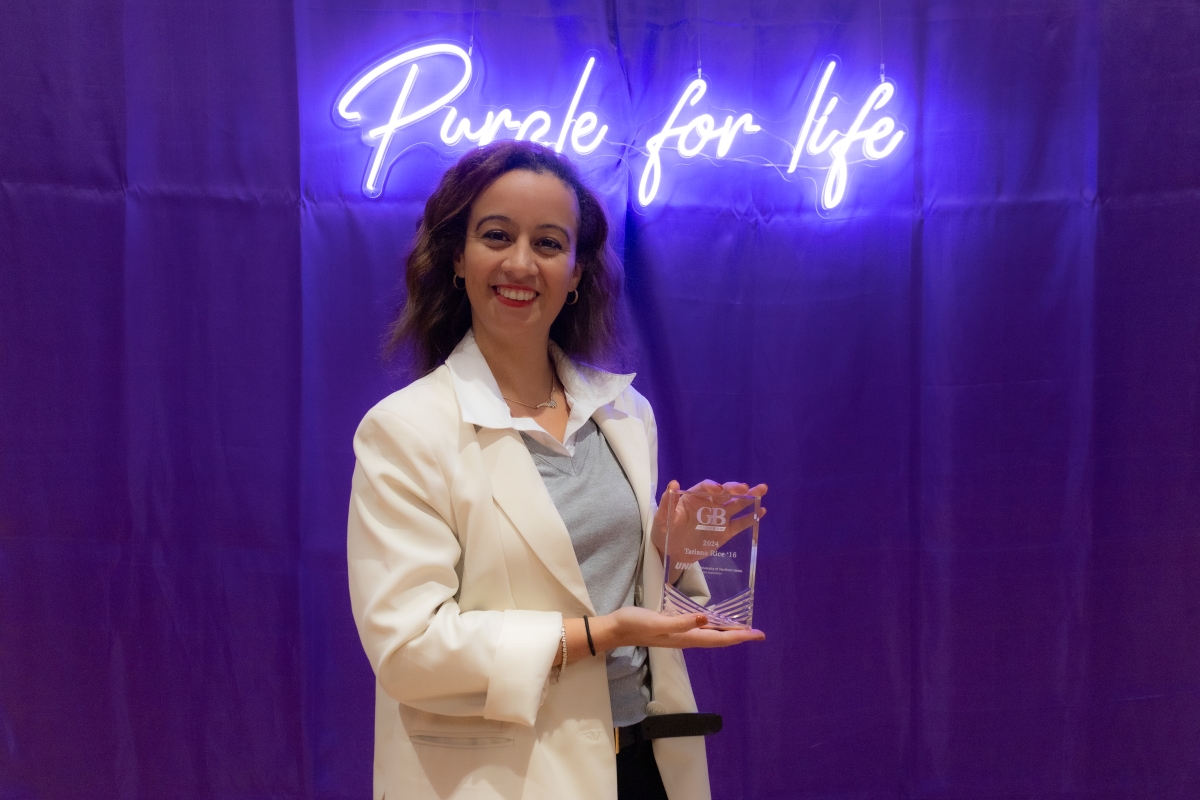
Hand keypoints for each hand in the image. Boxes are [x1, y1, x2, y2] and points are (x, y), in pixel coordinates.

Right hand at [593, 606, 764, 649]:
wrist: (616, 629)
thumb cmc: (635, 624)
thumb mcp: (657, 622)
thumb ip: (681, 622)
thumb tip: (706, 619)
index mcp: (687, 638)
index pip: (719, 638)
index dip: (740, 636)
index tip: (758, 634)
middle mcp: (687, 638)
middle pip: (719, 638)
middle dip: (739, 635)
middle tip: (757, 632)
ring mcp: (681, 634)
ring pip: (711, 635)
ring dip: (727, 632)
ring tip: (742, 627)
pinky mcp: (675, 627)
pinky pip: (701, 629)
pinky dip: (713, 625)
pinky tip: (713, 620)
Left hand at [651, 480, 767, 582]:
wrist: (671, 554)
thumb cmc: (664, 532)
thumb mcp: (662, 518)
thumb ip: (667, 502)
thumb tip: (673, 483)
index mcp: (694, 497)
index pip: (705, 488)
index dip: (712, 487)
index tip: (718, 490)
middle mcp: (709, 504)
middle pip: (725, 492)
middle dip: (735, 488)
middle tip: (745, 488)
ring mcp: (718, 518)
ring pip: (736, 504)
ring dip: (749, 497)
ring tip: (762, 490)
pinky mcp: (724, 532)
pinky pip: (739, 523)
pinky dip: (750, 518)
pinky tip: (761, 511)